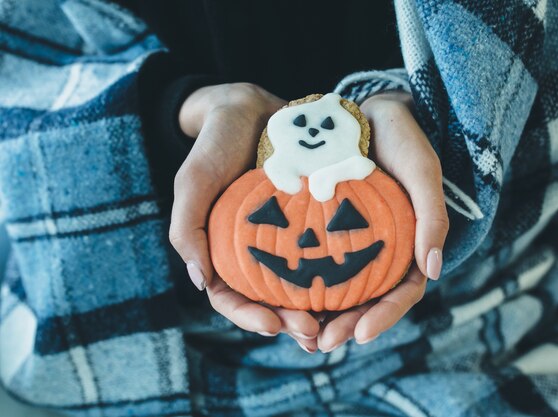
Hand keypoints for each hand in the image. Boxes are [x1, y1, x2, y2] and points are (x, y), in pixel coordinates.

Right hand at [170, 83, 320, 351]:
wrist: (253, 109)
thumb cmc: (217, 145)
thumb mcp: (195, 182)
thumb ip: (189, 230)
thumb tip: (200, 282)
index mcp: (223, 251)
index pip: (230, 297)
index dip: (247, 317)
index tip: (271, 324)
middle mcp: (254, 251)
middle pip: (269, 301)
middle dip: (289, 323)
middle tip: (313, 333)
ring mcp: (284, 238)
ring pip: (300, 287)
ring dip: (317, 311)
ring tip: (337, 325)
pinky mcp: (312, 223)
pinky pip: (324, 255)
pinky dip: (337, 276)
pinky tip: (357, 288)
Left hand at [317, 91, 448, 351]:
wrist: (368, 111)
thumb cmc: (401, 139)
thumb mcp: (421, 171)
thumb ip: (432, 216)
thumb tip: (434, 269)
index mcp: (409, 244)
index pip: (402, 292)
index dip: (384, 317)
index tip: (358, 335)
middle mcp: (380, 249)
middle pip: (367, 300)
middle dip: (346, 326)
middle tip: (319, 343)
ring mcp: (352, 240)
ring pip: (339, 288)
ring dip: (320, 314)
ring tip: (296, 332)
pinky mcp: (324, 228)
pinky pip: (314, 261)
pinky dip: (301, 282)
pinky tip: (279, 295)